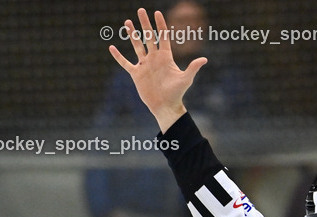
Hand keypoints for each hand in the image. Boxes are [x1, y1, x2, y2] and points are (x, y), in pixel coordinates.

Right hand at [108, 8, 207, 132]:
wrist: (165, 106)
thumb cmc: (177, 93)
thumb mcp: (186, 79)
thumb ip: (193, 68)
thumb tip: (204, 59)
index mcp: (166, 57)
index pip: (162, 37)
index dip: (160, 25)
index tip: (157, 12)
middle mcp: (154, 58)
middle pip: (148, 37)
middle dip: (145, 24)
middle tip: (140, 10)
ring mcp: (145, 65)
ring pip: (137, 46)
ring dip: (132, 34)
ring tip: (127, 22)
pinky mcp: (136, 74)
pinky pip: (125, 63)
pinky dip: (118, 56)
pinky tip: (112, 47)